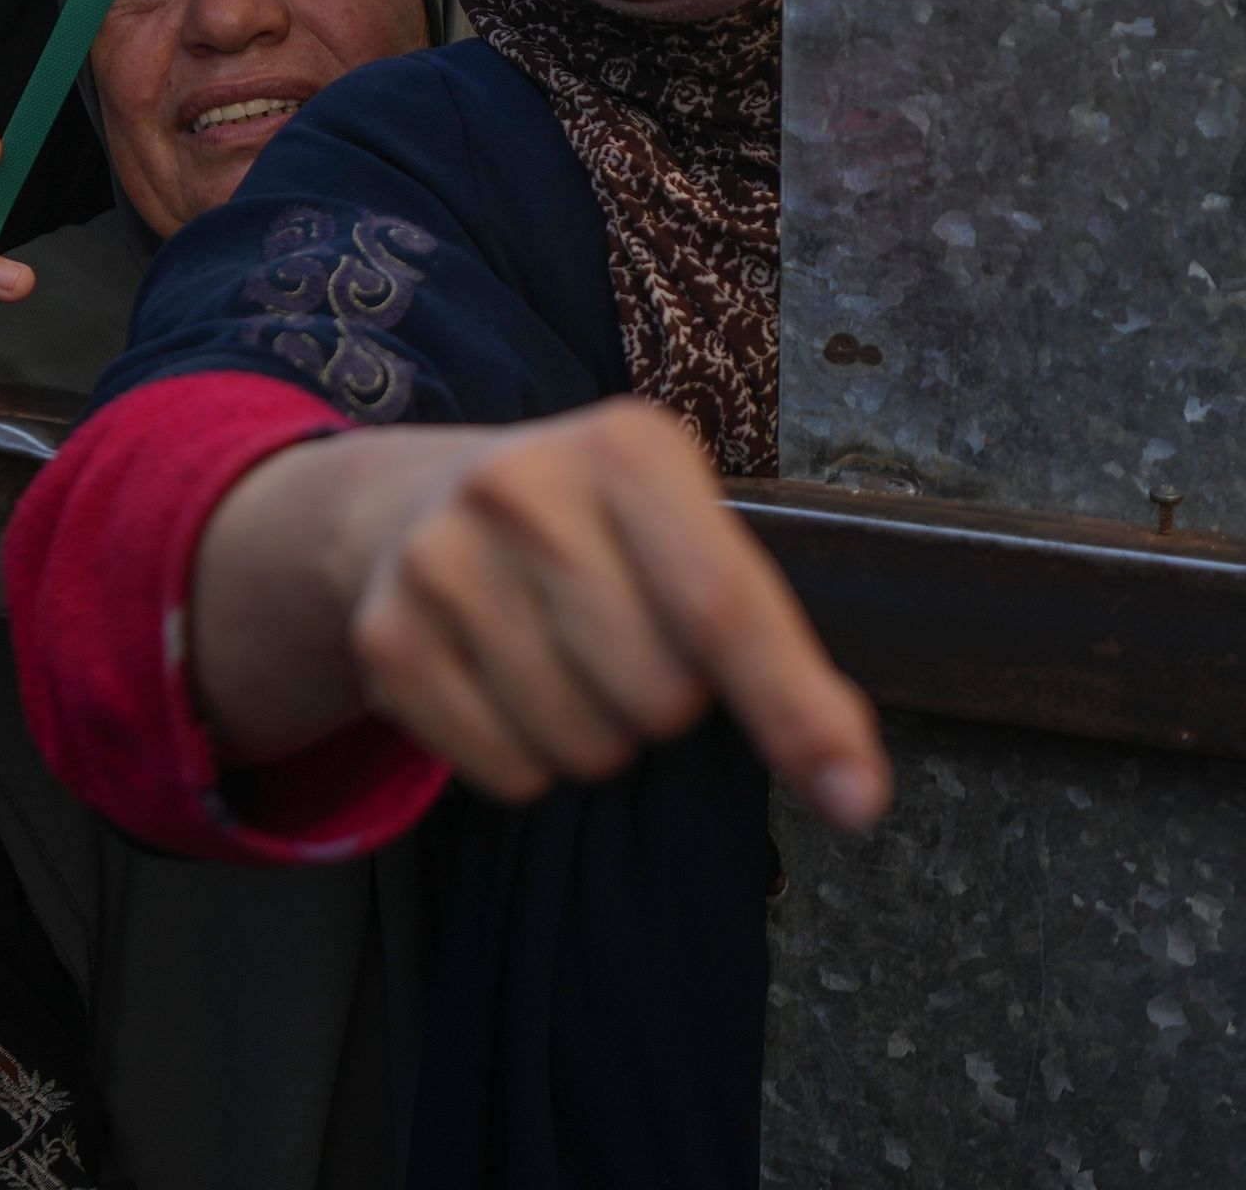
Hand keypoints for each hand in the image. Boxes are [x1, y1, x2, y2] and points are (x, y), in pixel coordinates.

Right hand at [195, 399, 892, 828]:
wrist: (411, 504)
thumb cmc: (593, 534)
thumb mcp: (688, 537)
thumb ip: (775, 650)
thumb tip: (854, 787)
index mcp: (629, 448)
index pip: (726, 606)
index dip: (795, 709)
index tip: (858, 798)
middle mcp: (525, 487)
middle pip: (660, 696)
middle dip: (667, 703)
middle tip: (629, 644)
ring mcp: (442, 559)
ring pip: (585, 746)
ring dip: (598, 736)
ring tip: (566, 660)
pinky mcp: (387, 636)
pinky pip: (510, 774)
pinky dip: (529, 760)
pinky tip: (507, 685)